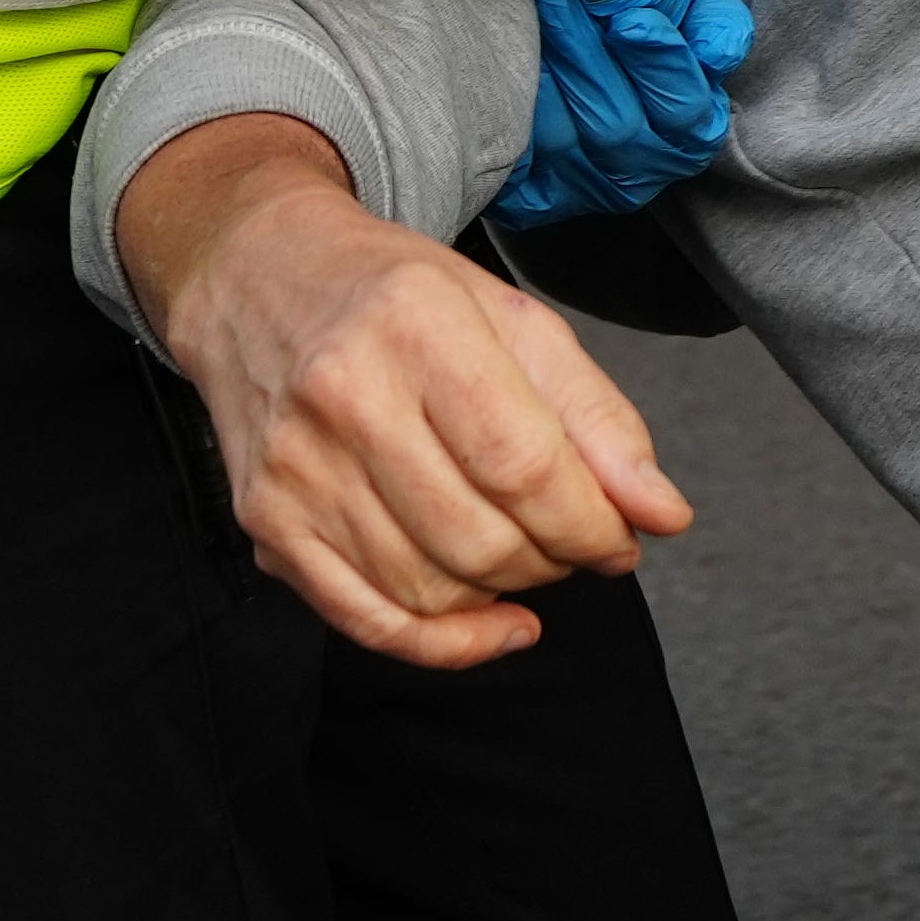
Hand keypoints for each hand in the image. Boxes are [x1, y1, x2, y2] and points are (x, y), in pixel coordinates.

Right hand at [145, 146, 698, 669]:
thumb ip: (598, 418)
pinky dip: (445, 643)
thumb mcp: (515, 320)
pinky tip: (493, 622)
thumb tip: (660, 514)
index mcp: (417, 327)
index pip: (525, 468)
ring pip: (430, 589)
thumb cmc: (397, 297)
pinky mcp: (266, 521)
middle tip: (573, 538)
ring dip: (503, 592)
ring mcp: (294, 468)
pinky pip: (366, 620)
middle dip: (555, 560)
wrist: (259, 277)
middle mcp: (342, 397)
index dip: (592, 525)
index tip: (621, 536)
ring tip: (523, 549)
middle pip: (480, 539)